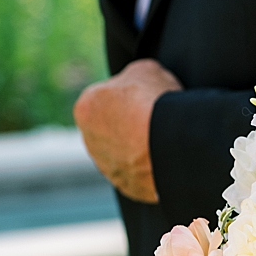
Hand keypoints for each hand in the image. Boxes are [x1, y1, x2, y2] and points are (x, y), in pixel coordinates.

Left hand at [74, 58, 181, 202]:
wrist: (170, 142)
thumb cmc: (154, 102)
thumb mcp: (145, 69)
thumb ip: (132, 76)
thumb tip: (137, 82)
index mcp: (85, 107)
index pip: (105, 97)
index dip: (129, 95)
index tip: (146, 96)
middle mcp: (89, 140)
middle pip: (111, 128)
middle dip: (130, 124)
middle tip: (155, 118)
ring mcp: (106, 166)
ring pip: (123, 153)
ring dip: (138, 147)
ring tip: (163, 139)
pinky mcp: (126, 185)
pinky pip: (138, 174)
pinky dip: (150, 167)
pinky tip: (165, 156)